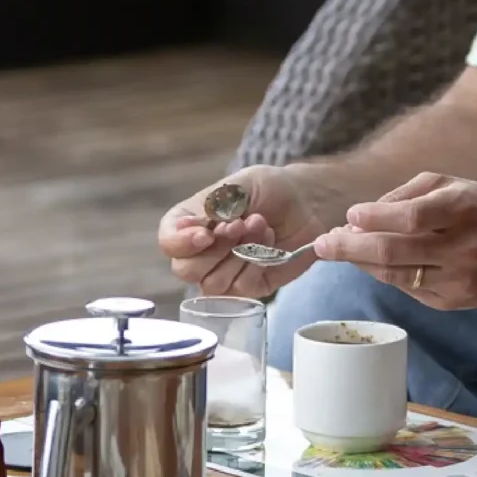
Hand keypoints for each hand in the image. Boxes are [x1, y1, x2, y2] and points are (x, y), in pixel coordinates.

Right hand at [156, 165, 341, 296]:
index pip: (168, 242)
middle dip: (217, 247)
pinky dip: (257, 265)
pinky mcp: (250, 286)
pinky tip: (269, 243)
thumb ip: (209, 206)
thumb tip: (183, 227)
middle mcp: (201, 253)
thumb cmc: (269, 189)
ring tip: (260, 226)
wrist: (308, 201)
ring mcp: (224, 272)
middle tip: (241, 224)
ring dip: (239, 255)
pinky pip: (242, 289)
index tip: (207, 232)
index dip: (182, 242)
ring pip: (213, 284)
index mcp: (190, 224)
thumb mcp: (238, 187)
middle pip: (186, 270)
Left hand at [312, 173, 476, 309]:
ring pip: (396, 276)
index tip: (350, 216)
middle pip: (395, 253)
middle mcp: (464, 248)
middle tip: (322, 244)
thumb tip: (358, 219)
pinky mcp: (455, 302)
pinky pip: (408, 289)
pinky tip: (372, 263)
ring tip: (339, 250)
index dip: (374, 219)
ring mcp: (460, 280)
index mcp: (464, 210)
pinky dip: (385, 275)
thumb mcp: (449, 186)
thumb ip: (404, 197)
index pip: (410, 219)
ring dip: (361, 264)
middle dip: (351, 248)